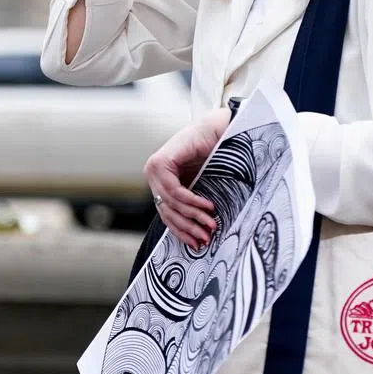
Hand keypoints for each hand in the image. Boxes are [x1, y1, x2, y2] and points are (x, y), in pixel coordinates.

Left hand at [145, 107, 231, 249]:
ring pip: (171, 203)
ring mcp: (154, 168)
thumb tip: (197, 236)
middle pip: (167, 211)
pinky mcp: (161, 162)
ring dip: (193, 216)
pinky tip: (207, 206)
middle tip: (206, 237)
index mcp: (161, 181)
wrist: (218, 130)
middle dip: (189, 227)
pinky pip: (175, 191)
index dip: (182, 231)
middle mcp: (154, 175)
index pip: (166, 213)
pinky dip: (192, 201)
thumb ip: (193, 204)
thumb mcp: (200, 185)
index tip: (197, 244)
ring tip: (211, 224)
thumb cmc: (212, 155)